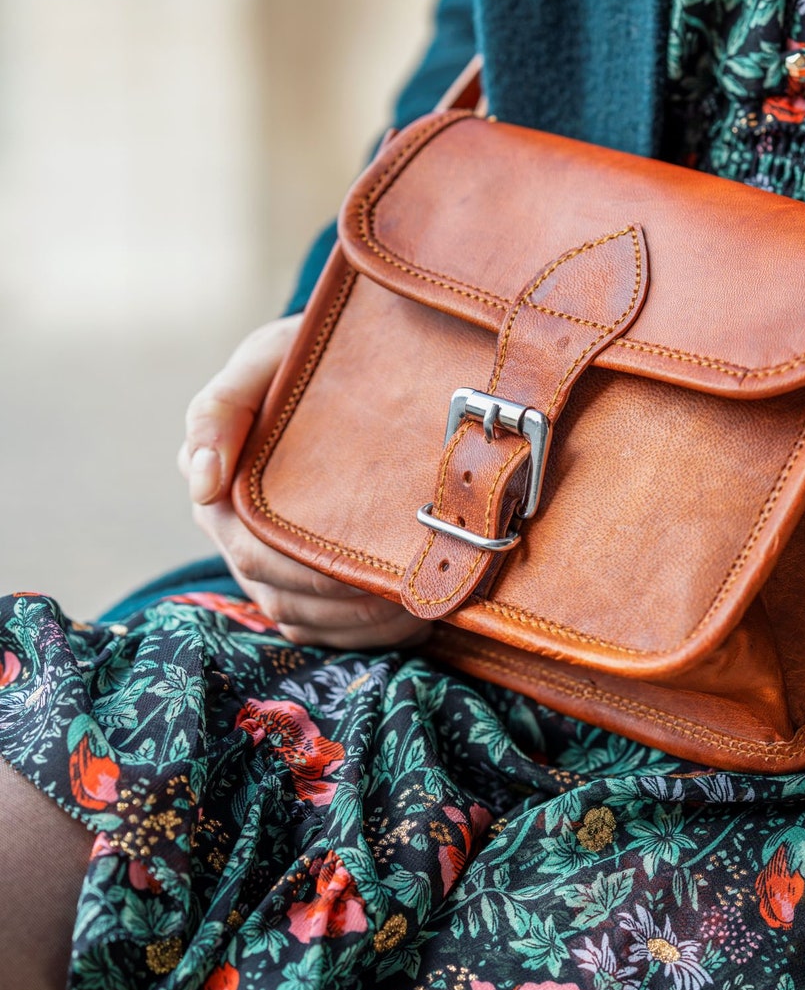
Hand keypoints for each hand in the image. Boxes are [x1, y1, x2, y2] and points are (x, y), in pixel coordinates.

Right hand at [179, 316, 429, 649]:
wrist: (347, 362)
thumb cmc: (303, 357)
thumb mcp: (265, 358)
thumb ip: (222, 406)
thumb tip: (200, 485)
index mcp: (215, 482)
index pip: (250, 545)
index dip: (305, 566)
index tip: (361, 564)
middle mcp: (232, 529)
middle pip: (279, 591)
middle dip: (345, 600)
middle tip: (407, 591)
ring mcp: (265, 562)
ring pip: (301, 619)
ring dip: (361, 624)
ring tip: (419, 608)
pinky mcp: (297, 585)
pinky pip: (321, 629)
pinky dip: (367, 633)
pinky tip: (414, 618)